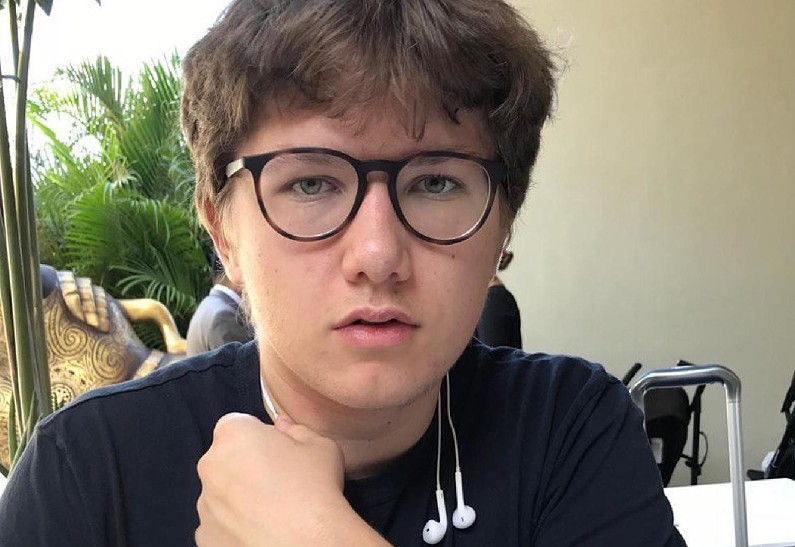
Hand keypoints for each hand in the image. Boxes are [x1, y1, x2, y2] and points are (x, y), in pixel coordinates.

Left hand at [196, 412, 364, 545]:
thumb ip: (296, 429)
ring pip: (222, 493)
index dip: (261, 437)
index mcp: (234, 434)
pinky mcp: (205, 536)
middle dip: (247, 466)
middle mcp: (210, 466)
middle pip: (226, 459)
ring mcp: (204, 504)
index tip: (279, 452)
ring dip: (240, 497)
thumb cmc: (315, 489)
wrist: (308, 543)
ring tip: (274, 510)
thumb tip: (283, 426)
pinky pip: (219, 524)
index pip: (240, 425)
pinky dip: (236, 526)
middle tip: (279, 481)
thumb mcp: (321, 445)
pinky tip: (263, 529)